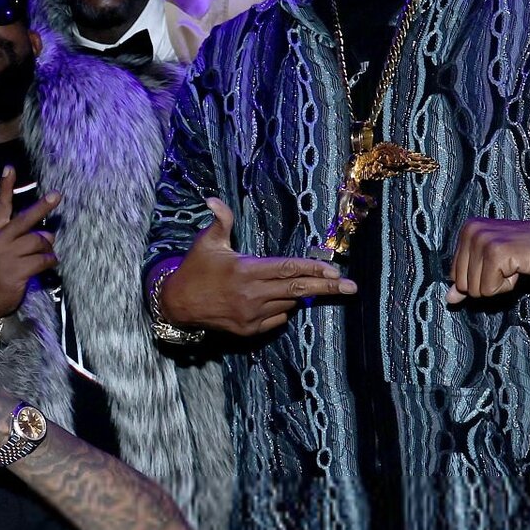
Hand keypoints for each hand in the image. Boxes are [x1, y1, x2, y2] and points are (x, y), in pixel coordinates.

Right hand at [0, 166, 58, 327]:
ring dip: (47, 247)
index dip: (5, 187)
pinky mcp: (17, 271)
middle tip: (56, 196)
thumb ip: (16, 236)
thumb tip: (48, 232)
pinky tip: (47, 264)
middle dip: (43, 206)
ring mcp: (6, 256)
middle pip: (25, 219)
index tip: (10, 169)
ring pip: (39, 241)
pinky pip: (43, 259)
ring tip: (45, 253)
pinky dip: (49, 260)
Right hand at [160, 197, 356, 336]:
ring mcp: (251, 315)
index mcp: (245, 270)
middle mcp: (251, 295)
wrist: (177, 305)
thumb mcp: (207, 242)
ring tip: (295, 287)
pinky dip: (282, 309)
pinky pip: (277, 319)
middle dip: (328, 287)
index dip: (313, 268)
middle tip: (351, 287)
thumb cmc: (195, 269)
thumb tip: (214, 199)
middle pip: (298, 290)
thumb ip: (220, 220)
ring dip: (297, 295)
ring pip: (288, 304)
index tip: (335, 270)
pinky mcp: (248, 330)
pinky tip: (273, 300)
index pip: (288, 269)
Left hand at [445, 214, 529, 305]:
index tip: (504, 263)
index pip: (455, 276)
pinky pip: (491, 290)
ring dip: (501, 285)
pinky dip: (509, 286)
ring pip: (476, 290)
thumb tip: (449, 299)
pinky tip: (522, 267)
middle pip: (463, 285)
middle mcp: (471, 232)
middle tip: (512, 264)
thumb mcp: (496, 265)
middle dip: (489, 284)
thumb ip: (470, 279)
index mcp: (467, 231)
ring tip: (518, 265)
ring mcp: (483, 241)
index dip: (482, 279)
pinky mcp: (497, 252)